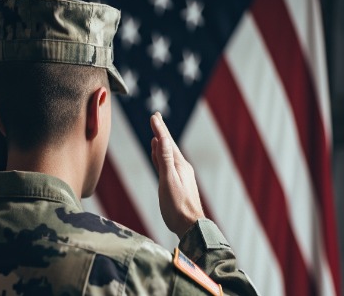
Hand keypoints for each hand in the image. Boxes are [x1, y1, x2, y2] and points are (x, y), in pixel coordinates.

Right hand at [150, 112, 204, 237]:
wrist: (189, 226)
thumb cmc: (177, 206)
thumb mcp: (168, 180)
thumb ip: (164, 159)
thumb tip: (162, 138)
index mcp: (179, 164)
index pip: (168, 142)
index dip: (160, 128)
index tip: (154, 115)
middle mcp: (181, 167)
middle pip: (169, 145)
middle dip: (161, 132)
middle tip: (156, 118)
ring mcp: (179, 175)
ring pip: (168, 155)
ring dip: (162, 143)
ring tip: (156, 134)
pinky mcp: (176, 184)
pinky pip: (167, 165)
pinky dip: (161, 157)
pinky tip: (158, 156)